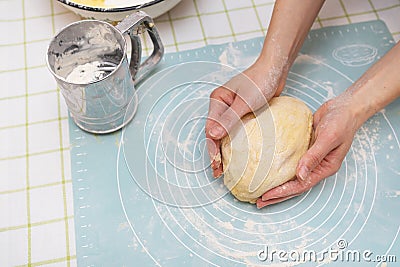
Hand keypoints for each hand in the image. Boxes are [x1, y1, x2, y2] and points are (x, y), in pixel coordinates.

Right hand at [206, 62, 286, 176]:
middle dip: (216, 152)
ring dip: (225, 150)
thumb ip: (229, 119)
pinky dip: (236, 143)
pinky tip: (239, 155)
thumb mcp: (245, 102)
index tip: (216, 164)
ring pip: (226, 133)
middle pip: (216, 133)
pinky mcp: (243, 112)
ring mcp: (232, 109)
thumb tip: (213, 136)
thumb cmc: (261, 81)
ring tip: (226, 168)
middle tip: (219, 171)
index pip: (211, 128)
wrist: (276, 69)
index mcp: (217, 100)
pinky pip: (237, 130)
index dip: (212, 148)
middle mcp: (222, 105)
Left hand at [257, 95, 360, 207]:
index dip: (283, 192)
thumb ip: (314, 156)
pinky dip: (278, 166)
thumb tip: (300, 175)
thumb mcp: (328, 138)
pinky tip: (267, 168)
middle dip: (277, 194)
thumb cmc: (341, 122)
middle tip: (259, 202)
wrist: (345, 106)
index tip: (266, 196)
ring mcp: (310, 157)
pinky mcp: (304, 147)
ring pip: (291, 174)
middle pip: (294, 185)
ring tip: (260, 190)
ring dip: (276, 183)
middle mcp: (316, 166)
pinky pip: (289, 160)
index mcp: (325, 168)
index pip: (301, 185)